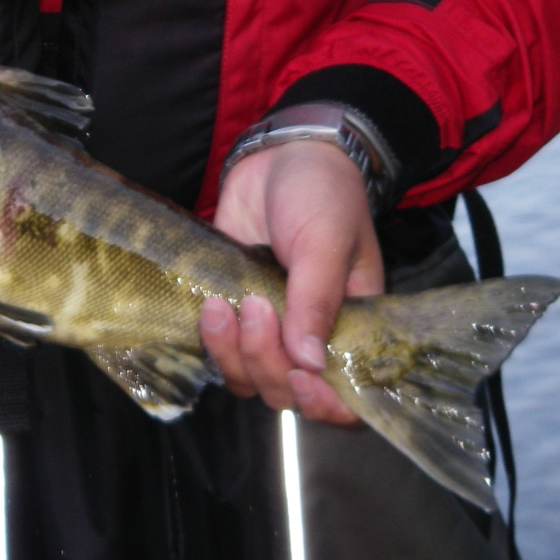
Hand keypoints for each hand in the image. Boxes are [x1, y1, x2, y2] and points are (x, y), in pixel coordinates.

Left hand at [203, 139, 384, 424]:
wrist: (278, 156)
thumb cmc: (320, 193)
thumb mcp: (326, 239)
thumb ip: (317, 298)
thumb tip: (308, 361)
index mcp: (352, 327)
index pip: (345, 397)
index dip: (323, 404)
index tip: (299, 376)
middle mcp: (310, 336)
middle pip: (285, 390)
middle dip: (265, 362)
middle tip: (255, 307)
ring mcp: (269, 327)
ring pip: (247, 378)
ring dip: (231, 353)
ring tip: (221, 306)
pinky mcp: (231, 311)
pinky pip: (218, 351)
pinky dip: (210, 340)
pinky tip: (206, 307)